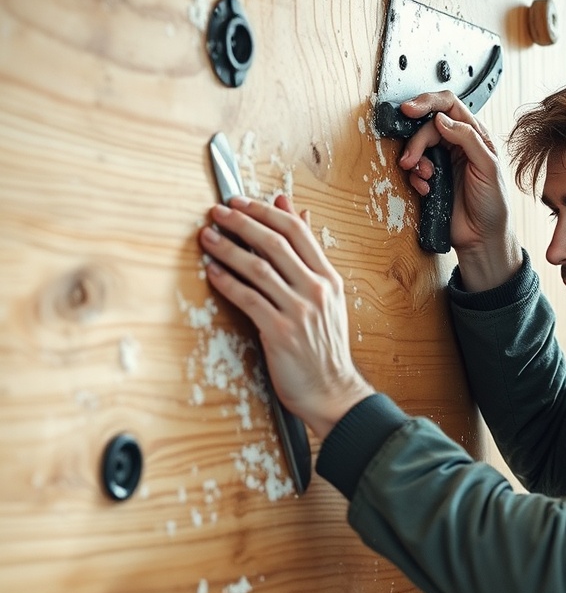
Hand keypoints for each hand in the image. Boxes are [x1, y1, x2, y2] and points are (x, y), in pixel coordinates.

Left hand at [198, 194, 373, 439]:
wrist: (332, 390)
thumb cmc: (324, 346)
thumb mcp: (326, 296)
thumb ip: (308, 254)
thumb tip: (296, 211)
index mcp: (329, 279)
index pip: (297, 232)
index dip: (265, 211)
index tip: (241, 202)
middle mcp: (317, 290)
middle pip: (275, 243)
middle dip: (242, 223)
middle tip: (217, 212)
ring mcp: (300, 311)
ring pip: (258, 268)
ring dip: (228, 249)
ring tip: (207, 237)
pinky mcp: (280, 333)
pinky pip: (248, 299)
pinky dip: (228, 282)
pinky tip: (212, 272)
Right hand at [398, 91, 521, 290]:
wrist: (483, 239)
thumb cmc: (494, 204)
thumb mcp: (488, 167)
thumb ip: (467, 138)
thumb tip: (441, 119)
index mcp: (475, 136)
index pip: (449, 106)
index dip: (427, 103)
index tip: (410, 110)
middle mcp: (458, 145)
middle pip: (427, 127)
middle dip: (416, 142)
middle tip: (410, 159)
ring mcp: (444, 161)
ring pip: (418, 147)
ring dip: (414, 159)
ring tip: (422, 176)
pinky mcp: (433, 179)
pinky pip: (415, 170)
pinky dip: (416, 178)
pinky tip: (426, 189)